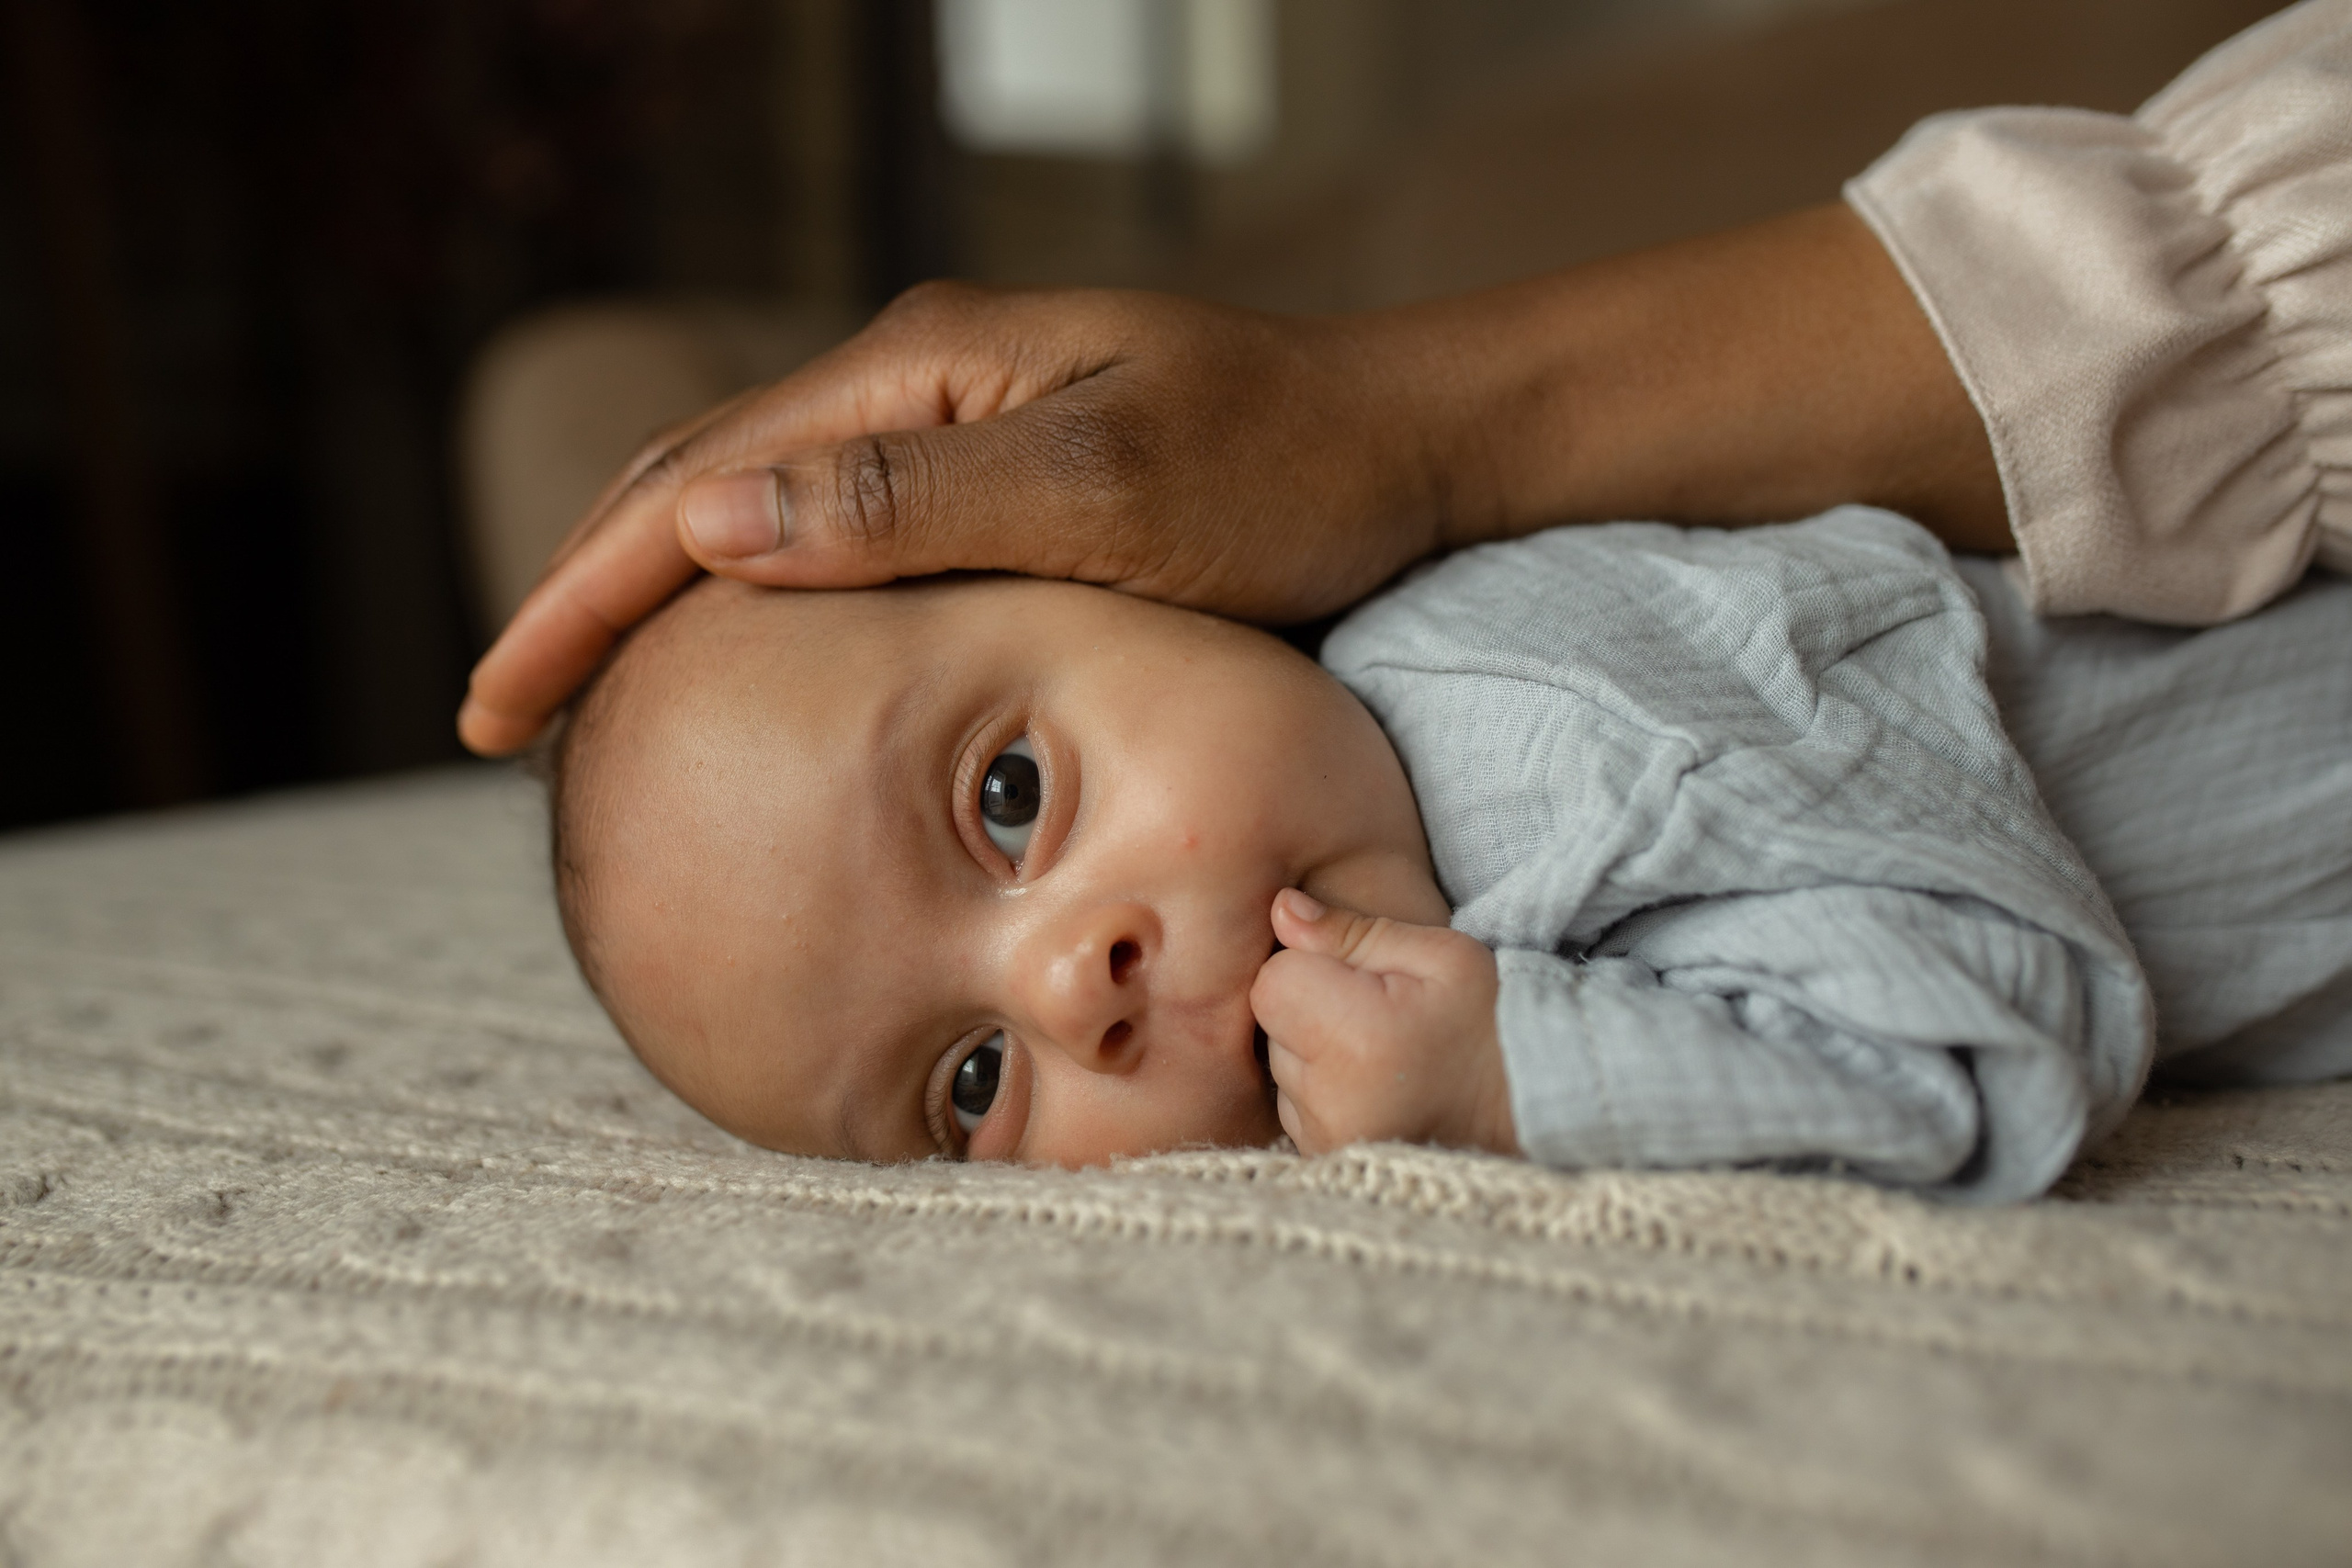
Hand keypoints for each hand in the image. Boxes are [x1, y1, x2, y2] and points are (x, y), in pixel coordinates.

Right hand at [457, 282, 1462, 754]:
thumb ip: (914, 507)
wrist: (1406, 451)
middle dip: (585, 596)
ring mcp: (954, 424)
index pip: (694, 486)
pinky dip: (751, 599)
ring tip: (579, 694)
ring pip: (754, 508)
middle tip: (500, 718)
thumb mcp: (1110, 498)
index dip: (580, 598)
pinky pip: (831, 535)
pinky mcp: (995, 473)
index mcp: (918, 374)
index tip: (494, 708)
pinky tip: (735, 660)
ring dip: (652, 594)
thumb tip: (706, 524)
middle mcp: (916, 384)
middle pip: (696, 484)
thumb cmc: (1286, 478)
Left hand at [1250, 888, 1517, 1156]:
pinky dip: (1320, 1090)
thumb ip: (1352, 931)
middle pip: (1272, 1025)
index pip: (1274, 982)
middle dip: (1311, 1008)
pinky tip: (1371, 1085)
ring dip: (1314, 1052)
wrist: (1531, 1107)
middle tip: (1379, 1016)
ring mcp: (1325, 1141)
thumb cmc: (1490, 1019)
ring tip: (1380, 1054)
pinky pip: (1292, 1105)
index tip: (1364, 979)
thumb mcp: (1439, 955)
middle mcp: (1330, 1103)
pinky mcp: (1323, 1159)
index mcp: (1356, 1042)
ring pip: (1280, 1065)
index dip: (1312, 966)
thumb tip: (1282, 909)